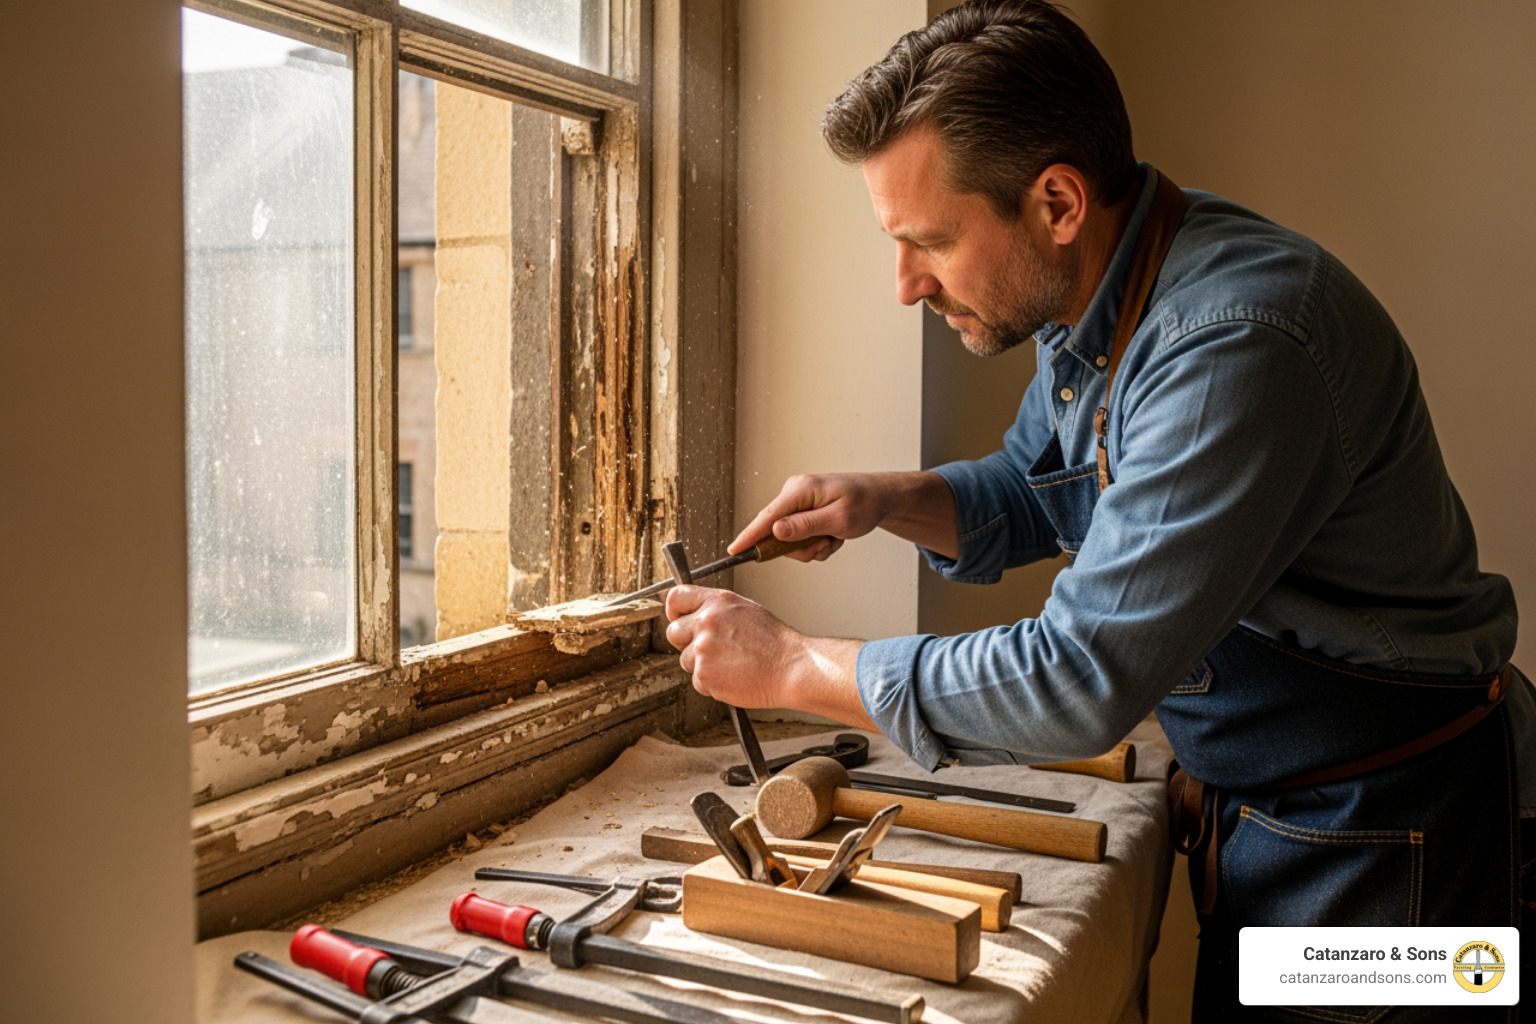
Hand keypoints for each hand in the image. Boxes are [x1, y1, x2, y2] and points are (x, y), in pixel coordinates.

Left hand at [664, 585, 874, 728]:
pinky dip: (713, 684)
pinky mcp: (705, 674)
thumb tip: (697, 615)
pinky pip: (698, 681)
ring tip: (731, 665)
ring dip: (703, 666)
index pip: (676, 597)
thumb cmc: (775, 643)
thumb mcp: (746, 610)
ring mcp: (703, 648)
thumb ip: (717, 610)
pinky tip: (734, 677)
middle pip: (673, 632)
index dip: (674, 611)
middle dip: (686, 643)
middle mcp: (707, 621)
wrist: (791, 668)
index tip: (677, 619)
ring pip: (686, 660)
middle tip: (709, 650)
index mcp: (717, 602)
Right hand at [729, 473, 891, 560]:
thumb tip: (775, 531)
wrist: (880, 497)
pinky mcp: (802, 510)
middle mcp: (794, 493)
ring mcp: (798, 502)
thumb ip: (805, 526)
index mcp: (800, 491)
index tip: (734, 551)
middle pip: (778, 534)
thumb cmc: (865, 503)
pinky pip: (800, 536)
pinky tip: (833, 535)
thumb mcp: (838, 519)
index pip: (767, 517)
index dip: (749, 537)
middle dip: (802, 547)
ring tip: (834, 537)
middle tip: (827, 544)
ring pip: (790, 539)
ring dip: (813, 546)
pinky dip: (817, 541)